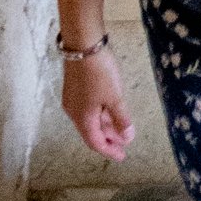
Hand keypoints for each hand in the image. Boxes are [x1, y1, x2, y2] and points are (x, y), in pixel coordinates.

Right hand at [61, 45, 131, 162]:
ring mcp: (73, 99)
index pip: (95, 142)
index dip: (109, 150)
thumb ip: (121, 119)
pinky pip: (89, 110)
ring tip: (121, 130)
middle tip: (123, 145)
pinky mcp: (75, 88)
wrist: (83, 44)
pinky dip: (100, 115)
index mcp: (82, 118)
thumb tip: (127, 138)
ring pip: (90, 120)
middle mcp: (74, 112)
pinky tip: (111, 112)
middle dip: (108, 139)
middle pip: (91, 132)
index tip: (121, 156)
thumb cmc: (99, 73)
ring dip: (105, 126)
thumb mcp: (114, 97)